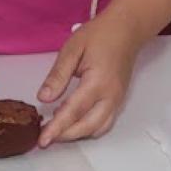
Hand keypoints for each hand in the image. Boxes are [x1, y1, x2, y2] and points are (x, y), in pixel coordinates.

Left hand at [37, 17, 142, 145]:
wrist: (127, 29)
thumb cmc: (99, 35)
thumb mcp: (72, 49)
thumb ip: (58, 75)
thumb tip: (44, 98)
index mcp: (98, 82)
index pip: (73, 111)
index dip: (56, 128)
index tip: (43, 140)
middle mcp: (110, 97)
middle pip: (87, 127)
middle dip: (65, 136)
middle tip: (45, 138)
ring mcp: (117, 101)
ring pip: (97, 129)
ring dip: (77, 134)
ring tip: (56, 130)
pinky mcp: (119, 101)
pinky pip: (104, 123)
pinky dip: (88, 128)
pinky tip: (73, 122)